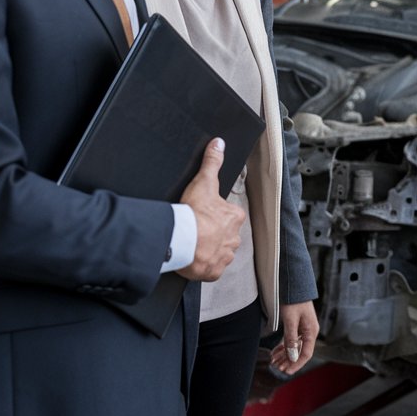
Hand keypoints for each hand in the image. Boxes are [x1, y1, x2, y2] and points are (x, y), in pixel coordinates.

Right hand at [176, 138, 244, 281]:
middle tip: (195, 229)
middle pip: (223, 234)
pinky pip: (210, 269)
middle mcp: (234, 238)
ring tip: (192, 244)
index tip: (200, 215)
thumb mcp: (203, 182)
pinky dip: (203, 265)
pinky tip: (193, 259)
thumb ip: (212, 162)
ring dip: (207, 249)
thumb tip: (219, 143)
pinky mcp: (214, 272)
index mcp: (235, 217)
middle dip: (211, 233)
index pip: (226, 214)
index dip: (212, 214)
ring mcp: (225, 256)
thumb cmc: (194, 214)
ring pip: (218, 252)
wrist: (182, 241)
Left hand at [270, 301, 318, 374]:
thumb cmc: (294, 300)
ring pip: (294, 347)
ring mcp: (303, 329)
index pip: (306, 354)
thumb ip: (291, 338)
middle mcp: (309, 332)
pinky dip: (284, 346)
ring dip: (285, 355)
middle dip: (288, 361)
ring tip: (274, 362)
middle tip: (277, 367)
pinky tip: (275, 352)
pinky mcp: (297, 326)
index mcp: (311, 331)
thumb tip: (292, 357)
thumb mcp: (291, 320)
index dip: (296, 364)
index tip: (286, 371)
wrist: (294, 284)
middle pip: (300, 352)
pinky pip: (291, 340)